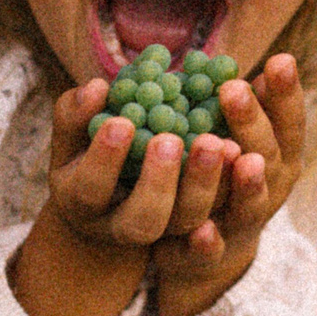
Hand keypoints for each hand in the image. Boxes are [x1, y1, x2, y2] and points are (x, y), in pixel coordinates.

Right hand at [41, 77, 235, 251]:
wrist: (113, 202)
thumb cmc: (86, 154)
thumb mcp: (71, 138)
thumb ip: (75, 115)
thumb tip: (97, 87)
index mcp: (84, 203)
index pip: (90, 189)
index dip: (104, 159)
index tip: (121, 121)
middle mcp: (123, 226)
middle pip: (144, 221)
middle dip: (158, 182)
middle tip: (171, 139)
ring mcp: (165, 229)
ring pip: (187, 220)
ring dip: (205, 184)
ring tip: (220, 142)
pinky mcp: (198, 221)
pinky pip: (220, 210)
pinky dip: (235, 185)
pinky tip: (245, 151)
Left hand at [149, 53, 304, 315]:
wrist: (210, 256)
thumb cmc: (226, 179)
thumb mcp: (241, 142)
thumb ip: (247, 108)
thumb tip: (252, 57)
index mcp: (279, 159)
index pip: (289, 123)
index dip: (286, 94)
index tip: (279, 58)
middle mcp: (268, 191)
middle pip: (266, 156)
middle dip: (252, 124)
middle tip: (232, 89)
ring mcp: (242, 225)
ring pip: (248, 204)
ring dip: (243, 182)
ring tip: (234, 156)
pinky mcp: (210, 257)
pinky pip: (211, 251)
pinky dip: (208, 242)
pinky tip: (200, 229)